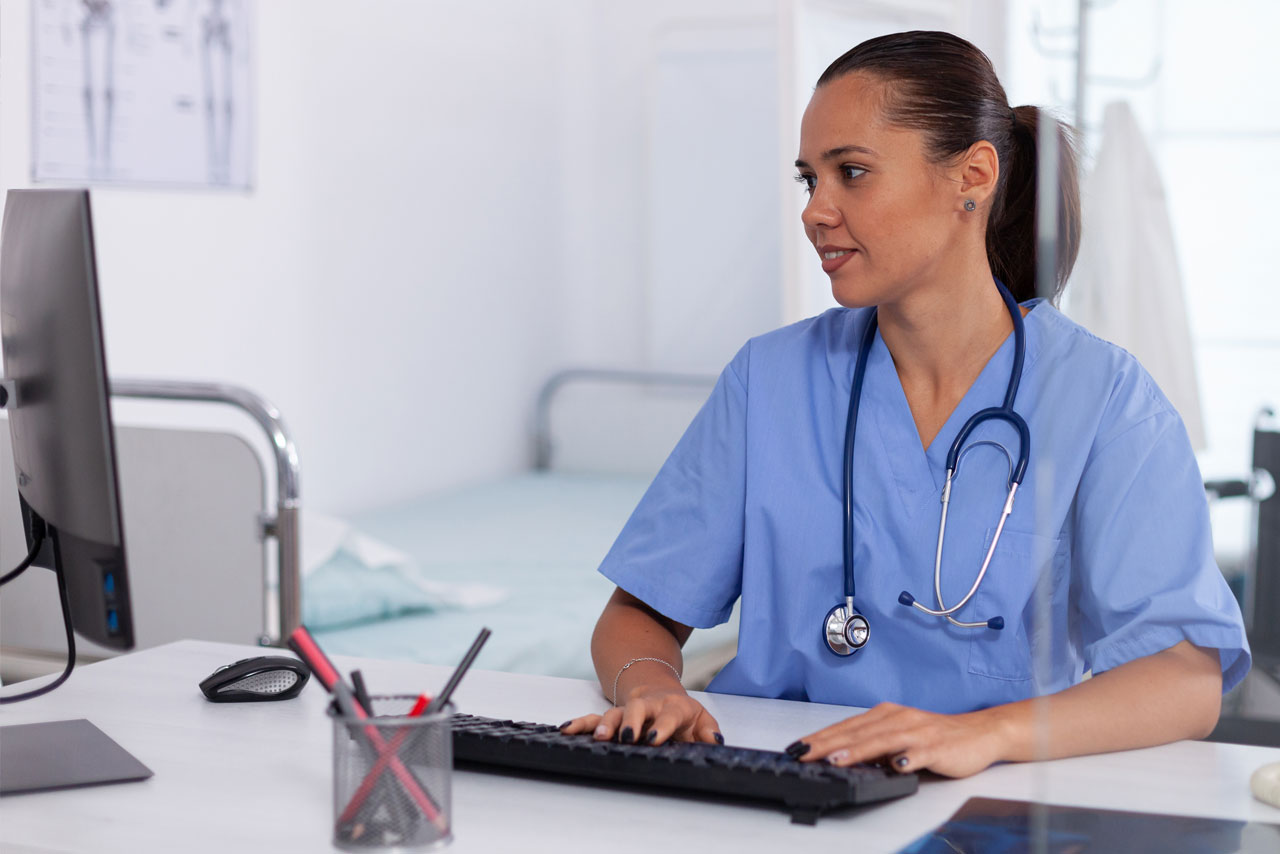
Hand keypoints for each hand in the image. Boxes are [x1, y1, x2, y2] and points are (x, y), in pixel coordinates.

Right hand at [560, 686, 722, 746]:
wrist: (660, 690)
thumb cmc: (682, 713)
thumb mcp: (701, 720)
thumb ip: (709, 733)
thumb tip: (716, 743)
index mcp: (672, 706)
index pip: (669, 714)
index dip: (662, 725)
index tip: (654, 738)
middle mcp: (648, 705)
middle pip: (637, 708)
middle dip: (630, 722)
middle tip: (626, 737)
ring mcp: (628, 709)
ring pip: (613, 713)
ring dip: (605, 724)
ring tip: (598, 737)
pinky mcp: (613, 716)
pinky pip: (594, 718)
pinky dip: (580, 723)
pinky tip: (566, 729)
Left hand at [789, 702, 1005, 777]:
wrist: (979, 732)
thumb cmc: (936, 735)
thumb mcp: (899, 736)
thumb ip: (874, 745)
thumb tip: (843, 757)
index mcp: (886, 715)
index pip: (847, 726)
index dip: (821, 737)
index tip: (798, 747)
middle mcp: (898, 718)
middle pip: (857, 732)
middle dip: (828, 743)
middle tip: (804, 753)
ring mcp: (917, 732)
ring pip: (882, 741)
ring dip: (858, 750)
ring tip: (835, 760)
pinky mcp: (937, 747)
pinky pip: (919, 754)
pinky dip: (906, 759)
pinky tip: (895, 766)